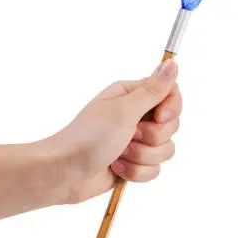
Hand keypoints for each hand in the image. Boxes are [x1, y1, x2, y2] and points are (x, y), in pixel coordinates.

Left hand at [44, 59, 180, 203]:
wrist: (65, 172)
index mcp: (131, 95)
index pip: (170, 93)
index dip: (172, 107)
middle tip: (130, 136)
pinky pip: (154, 169)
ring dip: (142, 156)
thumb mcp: (123, 110)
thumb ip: (152, 90)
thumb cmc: (89, 137)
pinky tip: (116, 168)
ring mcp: (135, 140)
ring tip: (119, 154)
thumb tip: (173, 64)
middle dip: (153, 137)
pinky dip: (136, 172)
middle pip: (171, 125)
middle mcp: (135, 114)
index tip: (160, 117)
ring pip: (165, 150)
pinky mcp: (134, 162)